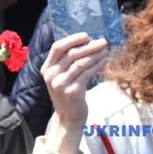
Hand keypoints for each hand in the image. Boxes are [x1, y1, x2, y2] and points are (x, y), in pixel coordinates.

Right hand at [41, 33, 107, 153]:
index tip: (86, 35)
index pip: (57, 47)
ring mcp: (60, 84)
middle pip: (71, 53)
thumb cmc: (67, 93)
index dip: (72, 39)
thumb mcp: (60, 77)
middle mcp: (51, 75)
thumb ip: (65, 62)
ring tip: (106, 50)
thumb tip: (85, 42)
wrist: (67, 118)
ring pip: (80, 63)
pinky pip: (87, 74)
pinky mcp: (72, 92)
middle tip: (103, 41)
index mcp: (46, 68)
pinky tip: (104, 61)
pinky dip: (97, 65)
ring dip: (95, 54)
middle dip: (89, 45)